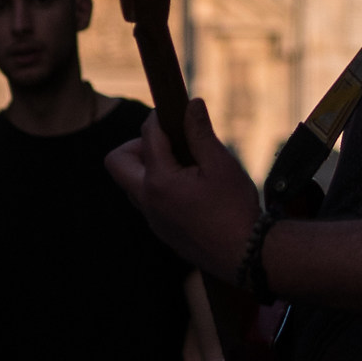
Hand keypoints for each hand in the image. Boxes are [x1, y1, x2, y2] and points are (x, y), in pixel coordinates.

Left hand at [105, 101, 260, 279]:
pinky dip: (158, 186)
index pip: (147, 136)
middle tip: (169, 142)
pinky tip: (190, 186)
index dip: (160, 117)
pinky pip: (146, 201)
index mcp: (159, 181)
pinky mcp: (161, 230)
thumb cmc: (234, 209)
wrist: (244, 255)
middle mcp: (147, 201)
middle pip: (117, 161)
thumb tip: (191, 104)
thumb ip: (200, 133)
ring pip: (130, 183)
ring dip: (147, 167)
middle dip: (137, 144)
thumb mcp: (221, 164)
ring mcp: (152, 219)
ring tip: (183, 163)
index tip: (177, 111)